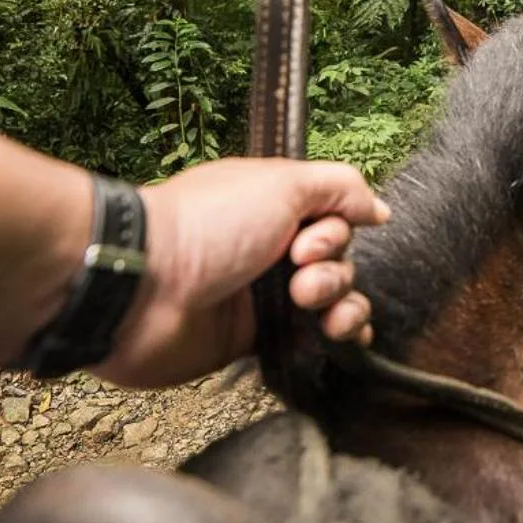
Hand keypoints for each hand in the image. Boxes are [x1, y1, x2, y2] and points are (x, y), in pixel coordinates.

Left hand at [95, 158, 388, 387]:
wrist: (143, 289)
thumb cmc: (207, 226)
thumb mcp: (282, 183)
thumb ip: (339, 188)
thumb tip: (379, 209)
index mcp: (271, 206)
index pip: (334, 218)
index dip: (334, 233)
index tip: (305, 243)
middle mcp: (269, 247)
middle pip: (338, 260)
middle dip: (332, 272)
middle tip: (298, 279)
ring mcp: (261, 295)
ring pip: (332, 299)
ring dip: (341, 304)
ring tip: (310, 309)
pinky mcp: (254, 338)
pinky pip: (311, 338)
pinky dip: (339, 338)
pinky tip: (347, 339)